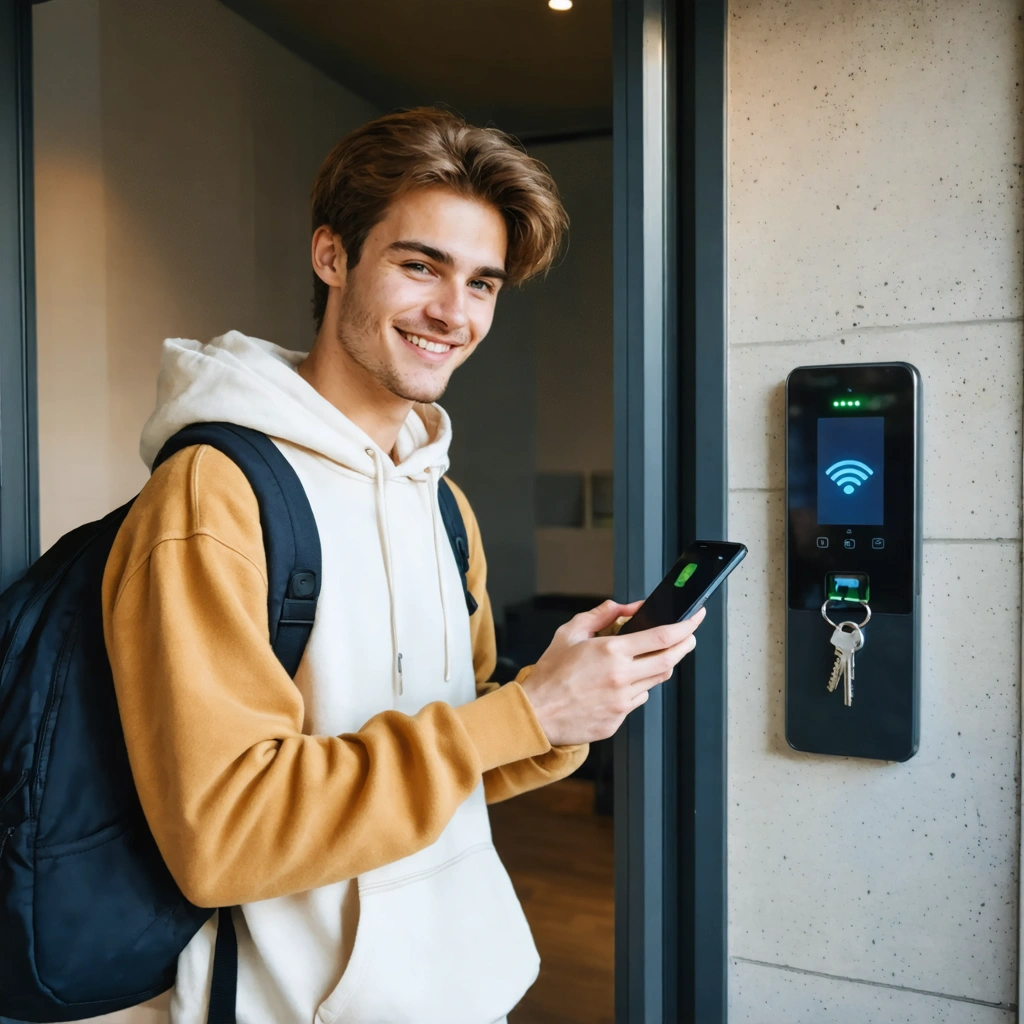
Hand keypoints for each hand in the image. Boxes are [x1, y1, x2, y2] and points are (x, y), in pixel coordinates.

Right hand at [519, 600, 705, 746]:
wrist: (536, 714)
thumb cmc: (549, 675)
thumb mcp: (569, 634)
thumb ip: (600, 615)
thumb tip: (624, 607)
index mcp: (611, 652)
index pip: (663, 637)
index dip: (686, 625)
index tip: (695, 618)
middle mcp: (621, 677)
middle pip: (670, 659)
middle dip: (686, 644)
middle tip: (689, 636)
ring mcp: (622, 701)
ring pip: (657, 680)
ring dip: (660, 665)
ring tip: (652, 656)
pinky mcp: (618, 719)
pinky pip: (638, 699)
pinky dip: (637, 687)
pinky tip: (622, 682)